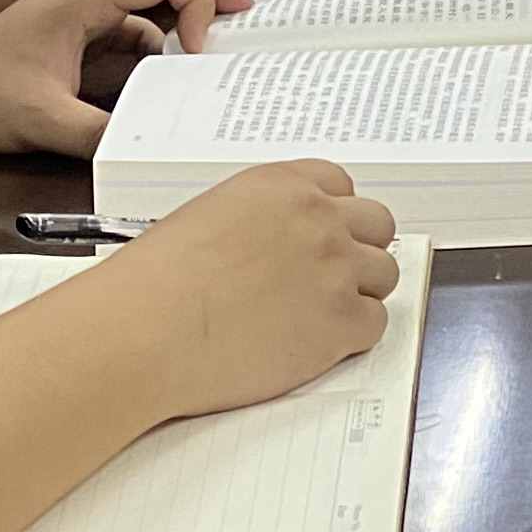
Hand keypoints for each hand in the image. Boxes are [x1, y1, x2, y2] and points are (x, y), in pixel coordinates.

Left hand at [0, 0, 246, 156]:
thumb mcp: (40, 123)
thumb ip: (97, 136)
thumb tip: (149, 153)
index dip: (198, 0)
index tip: (197, 52)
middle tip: (236, 14)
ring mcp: (87, 2)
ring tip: (213, 41)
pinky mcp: (85, 26)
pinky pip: (139, 14)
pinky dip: (165, 33)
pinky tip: (170, 72)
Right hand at [92, 162, 403, 415]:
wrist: (147, 330)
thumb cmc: (156, 282)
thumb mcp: (209, 218)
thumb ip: (260, 220)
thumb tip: (276, 244)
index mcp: (283, 186)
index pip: (340, 185)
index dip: (334, 216)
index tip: (324, 237)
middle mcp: (318, 218)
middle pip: (376, 225)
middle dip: (359, 250)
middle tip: (332, 279)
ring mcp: (336, 269)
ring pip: (384, 274)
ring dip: (360, 294)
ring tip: (320, 317)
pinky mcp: (341, 323)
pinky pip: (375, 324)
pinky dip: (352, 337)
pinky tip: (318, 345)